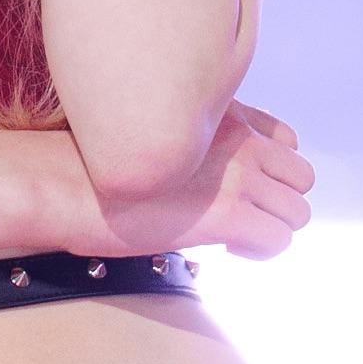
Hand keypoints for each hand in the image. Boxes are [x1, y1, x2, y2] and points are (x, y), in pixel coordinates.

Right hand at [41, 102, 314, 260]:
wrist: (61, 181)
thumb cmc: (87, 162)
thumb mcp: (149, 129)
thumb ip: (188, 139)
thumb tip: (194, 169)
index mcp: (219, 113)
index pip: (286, 136)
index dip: (270, 167)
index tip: (240, 186)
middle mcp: (237, 139)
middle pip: (302, 175)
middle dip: (277, 201)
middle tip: (239, 215)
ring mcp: (237, 176)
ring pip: (298, 211)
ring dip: (271, 227)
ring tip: (232, 235)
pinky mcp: (227, 214)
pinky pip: (280, 240)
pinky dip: (259, 250)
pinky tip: (226, 248)